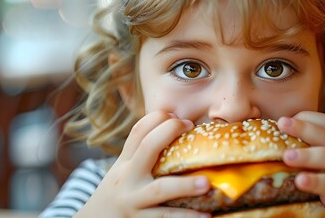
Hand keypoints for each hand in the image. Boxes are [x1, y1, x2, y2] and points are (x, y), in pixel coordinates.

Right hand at [75, 111, 210, 217]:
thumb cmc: (118, 193)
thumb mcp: (123, 171)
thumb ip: (143, 156)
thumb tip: (179, 137)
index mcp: (125, 162)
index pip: (139, 131)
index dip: (158, 118)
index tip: (179, 116)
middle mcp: (128, 177)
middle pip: (148, 148)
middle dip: (169, 133)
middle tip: (192, 128)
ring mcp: (133, 200)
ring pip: (160, 189)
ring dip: (185, 185)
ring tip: (206, 183)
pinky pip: (165, 217)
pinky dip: (186, 217)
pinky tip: (206, 215)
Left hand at [277, 111, 324, 217]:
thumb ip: (323, 152)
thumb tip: (288, 146)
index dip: (305, 117)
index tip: (285, 119)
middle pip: (324, 135)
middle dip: (301, 126)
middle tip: (281, 123)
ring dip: (306, 155)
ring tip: (286, 156)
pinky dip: (314, 181)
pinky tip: (300, 180)